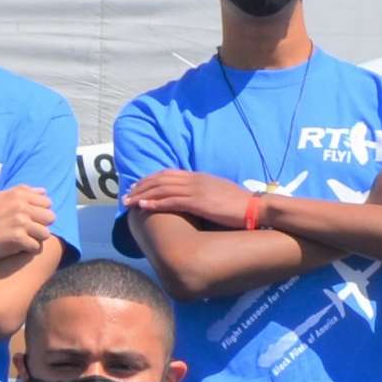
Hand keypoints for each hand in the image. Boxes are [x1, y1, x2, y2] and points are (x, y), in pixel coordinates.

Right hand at [0, 186, 55, 264]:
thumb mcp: (0, 197)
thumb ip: (22, 192)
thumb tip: (43, 191)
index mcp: (18, 194)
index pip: (47, 202)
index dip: (40, 212)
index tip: (31, 218)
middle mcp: (21, 206)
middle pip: (50, 217)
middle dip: (42, 225)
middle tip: (29, 230)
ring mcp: (20, 222)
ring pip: (46, 233)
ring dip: (37, 238)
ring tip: (24, 239)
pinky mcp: (18, 239)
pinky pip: (36, 246)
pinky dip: (29, 249)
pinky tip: (18, 247)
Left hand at [124, 169, 256, 228]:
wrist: (254, 207)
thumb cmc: (239, 204)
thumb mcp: (218, 193)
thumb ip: (204, 192)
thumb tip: (194, 199)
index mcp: (199, 177)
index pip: (169, 174)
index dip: (151, 179)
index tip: (138, 185)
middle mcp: (195, 180)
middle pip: (161, 179)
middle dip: (141, 186)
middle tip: (127, 194)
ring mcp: (196, 190)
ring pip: (162, 189)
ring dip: (142, 194)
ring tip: (128, 201)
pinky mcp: (198, 203)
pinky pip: (171, 201)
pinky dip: (155, 202)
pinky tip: (143, 206)